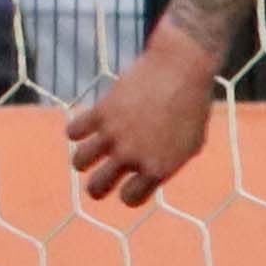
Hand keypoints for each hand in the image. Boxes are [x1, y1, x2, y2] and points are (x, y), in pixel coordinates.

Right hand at [67, 24, 225, 209]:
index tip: (132, 180)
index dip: (129, 193)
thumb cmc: (192, 105)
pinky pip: (73, 131)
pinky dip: (77, 130)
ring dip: (83, 160)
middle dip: (97, 188)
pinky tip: (90, 123)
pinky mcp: (102, 110)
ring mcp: (115, 133)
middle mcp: (133, 155)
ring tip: (94, 150)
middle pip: (96, 188)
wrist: (181, 67)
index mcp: (158, 169)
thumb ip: (169, 164)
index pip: (130, 199)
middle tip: (102, 178)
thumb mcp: (191, 143)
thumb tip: (148, 174)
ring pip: (79, 162)